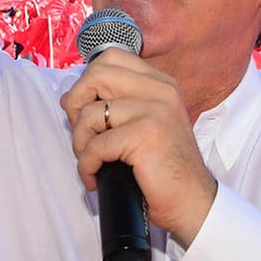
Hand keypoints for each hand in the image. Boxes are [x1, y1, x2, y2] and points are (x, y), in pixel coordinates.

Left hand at [59, 49, 219, 247]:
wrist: (192, 202)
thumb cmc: (165, 169)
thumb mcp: (144, 126)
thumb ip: (113, 106)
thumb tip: (68, 98)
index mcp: (161, 83)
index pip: (111, 58)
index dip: (88, 82)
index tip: (87, 110)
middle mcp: (160, 91)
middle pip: (96, 75)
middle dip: (77, 105)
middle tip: (84, 134)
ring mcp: (154, 111)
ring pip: (90, 114)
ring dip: (81, 143)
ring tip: (92, 162)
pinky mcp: (144, 135)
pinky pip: (94, 146)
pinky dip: (87, 166)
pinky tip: (95, 179)